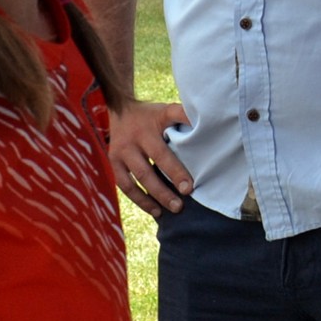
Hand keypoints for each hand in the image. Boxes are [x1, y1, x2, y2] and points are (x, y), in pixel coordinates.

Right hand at [108, 98, 192, 216]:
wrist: (120, 109)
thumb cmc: (151, 115)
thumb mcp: (166, 110)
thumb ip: (184, 116)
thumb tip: (206, 125)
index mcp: (147, 129)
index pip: (162, 152)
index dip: (175, 171)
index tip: (189, 188)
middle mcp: (131, 141)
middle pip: (146, 171)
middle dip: (164, 190)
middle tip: (181, 205)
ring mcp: (120, 153)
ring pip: (134, 181)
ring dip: (152, 198)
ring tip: (171, 210)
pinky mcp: (113, 163)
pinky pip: (125, 186)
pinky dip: (140, 200)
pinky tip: (156, 210)